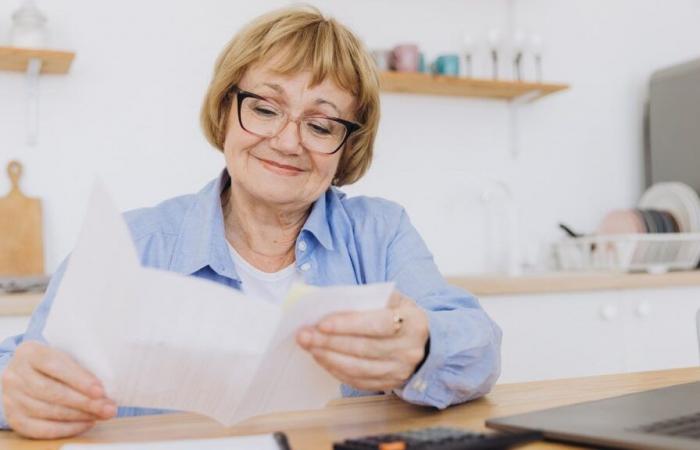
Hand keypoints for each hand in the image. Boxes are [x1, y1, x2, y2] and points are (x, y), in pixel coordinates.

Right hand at [2, 341, 116, 438]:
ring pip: (47, 411)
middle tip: (108, 407)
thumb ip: (80, 363)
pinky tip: (86, 423)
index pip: (55, 365)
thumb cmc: (53, 363)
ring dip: (79, 415)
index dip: (79, 379)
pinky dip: (66, 428)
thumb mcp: (62, 354)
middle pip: (52, 391)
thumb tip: (111, 381)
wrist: (24, 375)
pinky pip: (41, 429)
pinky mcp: (14, 418)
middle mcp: (15, 375)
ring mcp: (11, 398)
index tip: (101, 390)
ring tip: (101, 414)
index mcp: (29, 352)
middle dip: (84, 401)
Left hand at [296, 291, 428, 391]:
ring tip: (309, 346)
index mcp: (413, 322)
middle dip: (330, 341)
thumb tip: (328, 303)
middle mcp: (409, 349)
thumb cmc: (400, 315)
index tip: (322, 323)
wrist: (425, 341)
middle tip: (304, 334)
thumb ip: (367, 299)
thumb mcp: (393, 300)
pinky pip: (359, 380)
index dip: (349, 324)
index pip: (378, 324)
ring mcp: (400, 370)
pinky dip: (337, 370)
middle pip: (364, 348)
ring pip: (359, 367)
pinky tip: (322, 359)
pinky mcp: (390, 384)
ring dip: (329, 357)